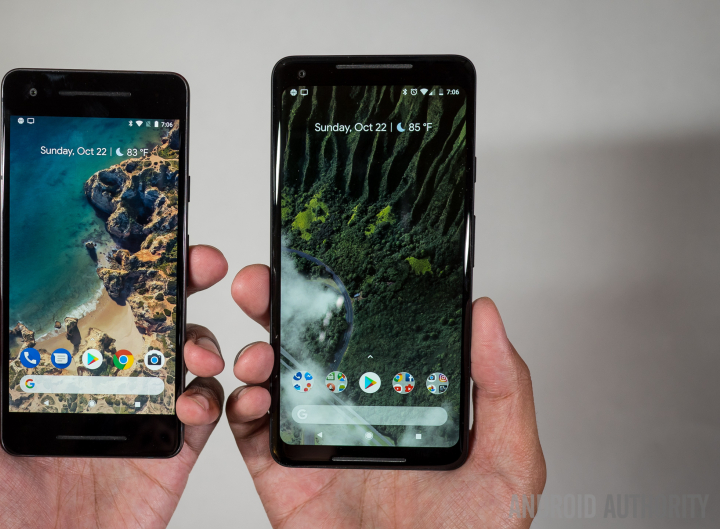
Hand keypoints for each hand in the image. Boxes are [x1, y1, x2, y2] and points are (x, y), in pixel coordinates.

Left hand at [0, 245, 227, 528]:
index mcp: (48, 380)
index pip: (84, 310)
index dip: (114, 272)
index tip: (135, 240)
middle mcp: (98, 391)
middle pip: (145, 322)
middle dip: (178, 282)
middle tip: (197, 261)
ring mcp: (137, 421)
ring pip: (183, 358)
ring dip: (202, 338)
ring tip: (197, 348)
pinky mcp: (169, 456)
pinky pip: (204, 414)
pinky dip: (213, 396)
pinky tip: (195, 397)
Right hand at [227, 264, 546, 527]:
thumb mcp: (509, 460)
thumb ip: (503, 387)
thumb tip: (487, 314)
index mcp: (401, 398)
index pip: (367, 331)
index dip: (341, 292)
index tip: (325, 260)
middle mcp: (354, 411)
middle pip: (308, 343)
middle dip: (278, 305)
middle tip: (263, 281)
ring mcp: (315, 439)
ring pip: (272, 377)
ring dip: (255, 350)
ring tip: (259, 349)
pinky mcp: (282, 473)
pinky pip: (248, 432)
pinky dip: (238, 404)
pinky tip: (253, 394)